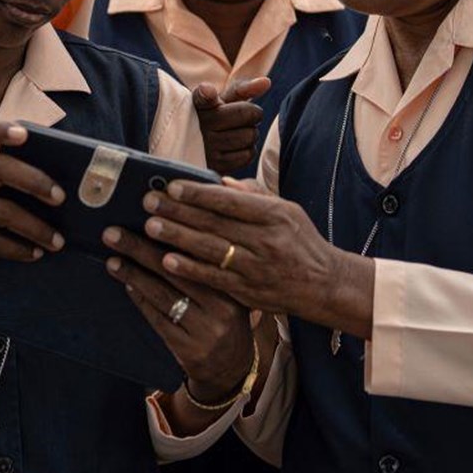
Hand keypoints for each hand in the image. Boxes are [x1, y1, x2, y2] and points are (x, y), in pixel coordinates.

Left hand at [102, 226, 253, 404]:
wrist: (233, 367)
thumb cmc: (226, 316)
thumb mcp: (229, 288)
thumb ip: (210, 262)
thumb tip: (174, 225)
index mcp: (234, 283)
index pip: (199, 252)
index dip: (172, 231)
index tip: (148, 214)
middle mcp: (223, 306)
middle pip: (175, 270)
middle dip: (140, 248)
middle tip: (113, 233)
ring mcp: (206, 329)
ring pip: (163, 294)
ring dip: (133, 274)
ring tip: (113, 259)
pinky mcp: (190, 348)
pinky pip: (159, 318)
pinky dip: (140, 299)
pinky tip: (127, 285)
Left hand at [139, 178, 373, 337]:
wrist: (324, 286)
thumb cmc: (301, 242)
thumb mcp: (288, 210)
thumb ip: (254, 195)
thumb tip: (220, 181)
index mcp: (275, 216)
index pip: (230, 201)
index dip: (199, 193)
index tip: (171, 185)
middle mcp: (266, 241)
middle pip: (214, 223)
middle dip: (178, 211)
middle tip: (149, 201)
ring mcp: (256, 268)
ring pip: (210, 250)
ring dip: (177, 238)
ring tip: (150, 226)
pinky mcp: (248, 292)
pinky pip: (213, 278)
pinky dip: (189, 269)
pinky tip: (166, 260)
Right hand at [192, 76, 270, 174]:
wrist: (199, 147)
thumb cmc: (217, 117)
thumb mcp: (225, 100)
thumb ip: (244, 89)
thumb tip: (266, 82)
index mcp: (199, 104)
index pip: (204, 97)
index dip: (207, 93)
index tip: (208, 91)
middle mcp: (200, 125)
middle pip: (246, 115)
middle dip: (252, 116)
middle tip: (242, 120)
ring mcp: (206, 148)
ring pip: (249, 137)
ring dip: (250, 135)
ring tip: (236, 134)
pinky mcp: (215, 167)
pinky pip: (246, 156)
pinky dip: (247, 151)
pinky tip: (236, 147)